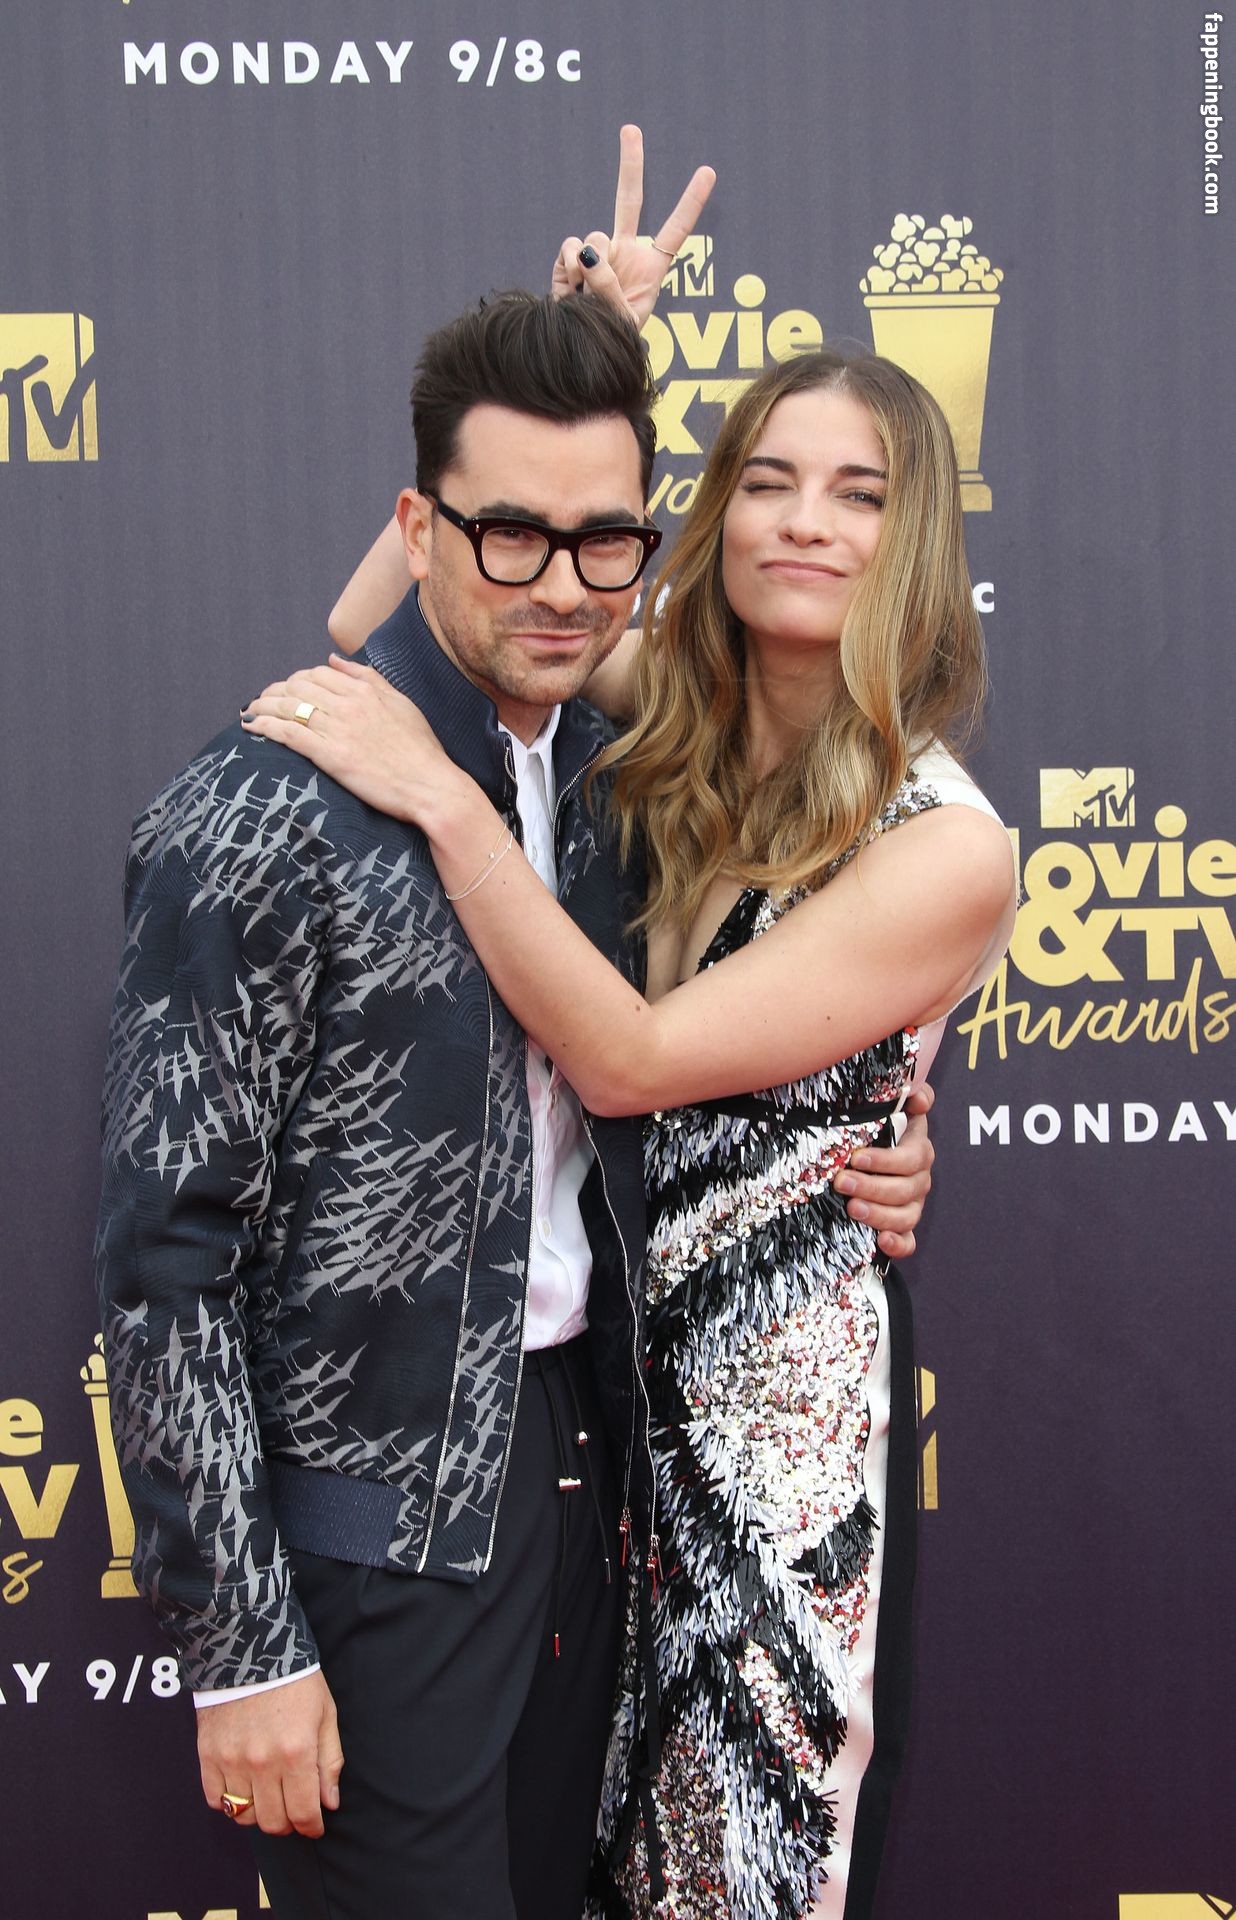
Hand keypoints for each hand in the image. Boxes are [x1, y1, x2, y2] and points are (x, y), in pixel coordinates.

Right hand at [197, 1669, 342, 1837]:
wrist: (250, 1646)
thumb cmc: (294, 1679)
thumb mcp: (325, 1713)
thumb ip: (329, 1761)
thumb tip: (329, 1803)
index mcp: (296, 1752)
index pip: (303, 1813)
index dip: (311, 1826)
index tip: (314, 1825)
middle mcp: (263, 1762)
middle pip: (273, 1821)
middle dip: (288, 1823)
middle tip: (293, 1810)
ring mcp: (232, 1760)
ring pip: (244, 1815)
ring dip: (259, 1813)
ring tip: (269, 1796)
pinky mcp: (208, 1755)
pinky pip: (216, 1800)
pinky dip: (229, 1802)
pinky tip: (243, 1786)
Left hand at [241, 655, 459, 825]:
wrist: (432, 786)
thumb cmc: (422, 751)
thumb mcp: (401, 704)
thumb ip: (368, 678)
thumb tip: (335, 660)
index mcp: (365, 690)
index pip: (318, 674)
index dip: (296, 680)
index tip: (287, 691)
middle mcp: (349, 704)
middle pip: (297, 687)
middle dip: (274, 692)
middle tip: (261, 702)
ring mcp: (338, 729)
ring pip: (288, 707)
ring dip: (262, 707)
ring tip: (250, 712)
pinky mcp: (331, 755)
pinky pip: (288, 733)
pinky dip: (264, 726)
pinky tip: (251, 727)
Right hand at [551, 124, 715, 326]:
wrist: (581, 352)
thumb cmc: (611, 342)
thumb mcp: (622, 321)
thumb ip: (610, 288)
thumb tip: (590, 252)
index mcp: (651, 268)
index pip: (675, 231)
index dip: (690, 202)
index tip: (708, 172)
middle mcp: (625, 253)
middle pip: (628, 200)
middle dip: (630, 164)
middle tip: (630, 129)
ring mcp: (598, 253)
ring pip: (594, 236)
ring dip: (590, 267)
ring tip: (587, 297)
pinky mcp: (573, 260)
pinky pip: (570, 249)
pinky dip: (569, 267)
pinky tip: (570, 291)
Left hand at [834, 1082, 935, 1261]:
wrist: (864, 1156)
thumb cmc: (875, 1129)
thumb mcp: (888, 1108)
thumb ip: (907, 1095)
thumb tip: (917, 1097)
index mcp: (917, 1150)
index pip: (911, 1158)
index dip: (885, 1160)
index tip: (856, 1157)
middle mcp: (919, 1179)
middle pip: (904, 1189)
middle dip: (871, 1186)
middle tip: (841, 1182)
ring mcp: (912, 1205)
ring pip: (905, 1216)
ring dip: (879, 1214)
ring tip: (852, 1209)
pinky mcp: (903, 1228)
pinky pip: (908, 1242)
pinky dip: (897, 1245)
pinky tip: (881, 1241)